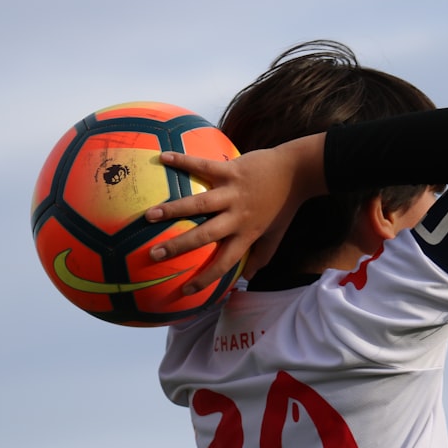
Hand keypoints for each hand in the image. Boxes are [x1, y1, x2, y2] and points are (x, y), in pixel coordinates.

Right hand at [145, 134, 326, 292]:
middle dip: (179, 245)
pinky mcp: (231, 170)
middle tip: (154, 254)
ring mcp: (233, 192)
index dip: (205, 278)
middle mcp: (237, 216)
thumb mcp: (276, 235)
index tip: (184, 289)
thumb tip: (248, 277)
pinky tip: (164, 158)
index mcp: (247, 234)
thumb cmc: (284, 204)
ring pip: (200, 203)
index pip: (225, 262)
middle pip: (205, 235)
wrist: (297, 171)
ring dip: (174, 209)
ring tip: (150, 215)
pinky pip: (203, 165)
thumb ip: (262, 256)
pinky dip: (183, 161)